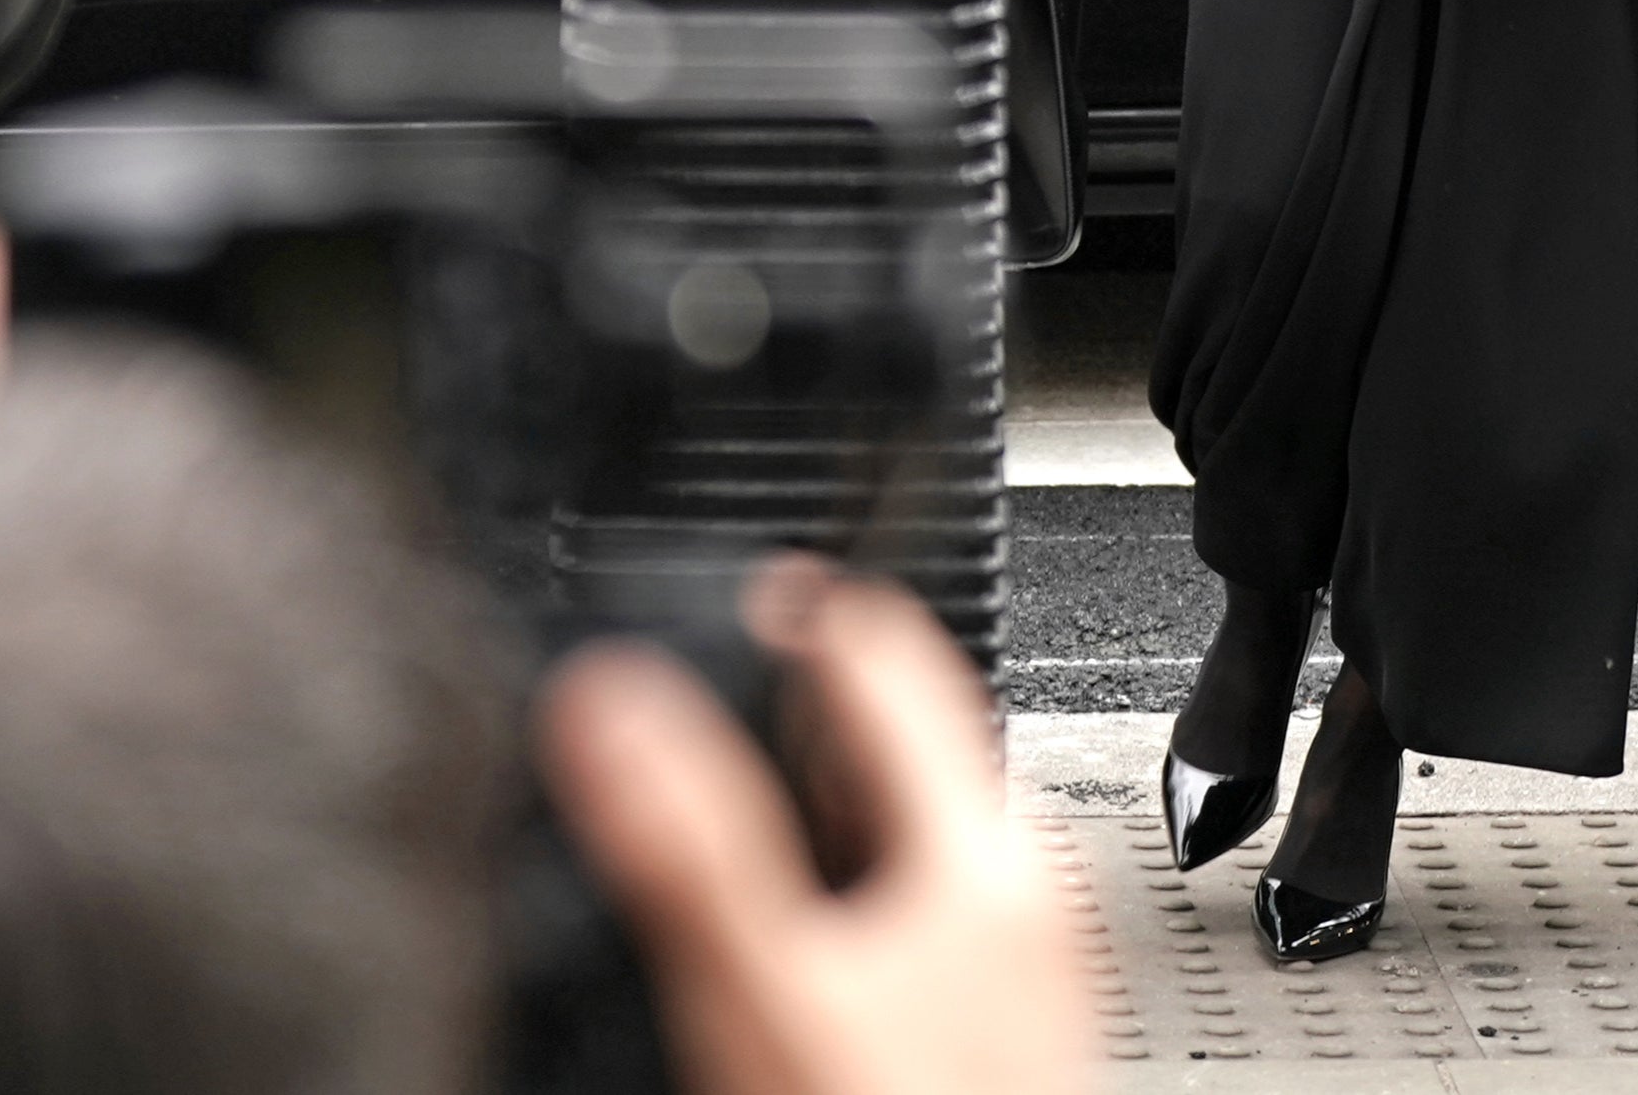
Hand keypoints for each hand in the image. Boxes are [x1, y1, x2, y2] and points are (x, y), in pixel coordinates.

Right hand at [541, 566, 1089, 1094]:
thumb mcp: (764, 991)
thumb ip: (688, 842)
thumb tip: (611, 698)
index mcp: (989, 853)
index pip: (888, 657)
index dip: (798, 608)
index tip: (731, 589)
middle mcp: (1027, 900)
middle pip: (898, 752)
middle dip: (795, 729)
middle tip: (696, 711)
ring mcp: (1019, 978)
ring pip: (901, 849)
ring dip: (814, 827)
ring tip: (720, 829)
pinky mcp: (994, 1047)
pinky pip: (906, 938)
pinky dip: (835, 915)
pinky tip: (778, 966)